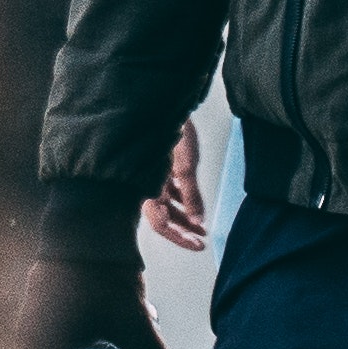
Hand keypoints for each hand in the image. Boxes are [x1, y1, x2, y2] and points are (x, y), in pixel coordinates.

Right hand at [24, 179, 171, 348]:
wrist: (88, 226)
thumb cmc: (108, 283)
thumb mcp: (139, 327)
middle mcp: (29, 337)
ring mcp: (32, 315)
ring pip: (66, 347)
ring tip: (130, 335)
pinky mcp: (42, 296)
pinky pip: (64, 325)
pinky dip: (89, 328)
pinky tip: (119, 314)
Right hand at [139, 125, 209, 251]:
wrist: (160, 103)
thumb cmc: (171, 131)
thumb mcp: (186, 164)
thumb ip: (191, 194)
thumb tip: (199, 221)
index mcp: (146, 187)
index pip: (161, 224)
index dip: (180, 237)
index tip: (199, 245)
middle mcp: (145, 185)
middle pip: (163, 218)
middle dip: (183, 232)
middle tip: (202, 242)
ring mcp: (151, 177)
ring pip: (167, 206)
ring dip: (185, 218)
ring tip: (202, 229)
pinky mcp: (158, 168)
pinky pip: (169, 192)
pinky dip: (182, 201)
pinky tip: (194, 209)